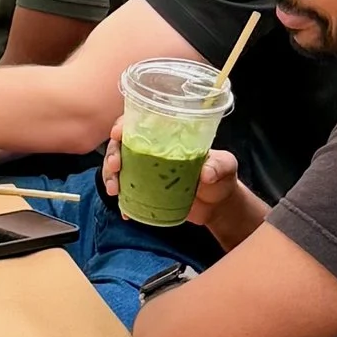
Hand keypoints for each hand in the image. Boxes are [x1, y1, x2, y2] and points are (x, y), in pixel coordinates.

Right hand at [103, 131, 242, 233]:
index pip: (138, 124)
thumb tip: (206, 173)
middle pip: (121, 146)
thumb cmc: (221, 176)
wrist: (219, 205)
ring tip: (115, 191)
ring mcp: (147, 173)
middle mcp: (152, 152)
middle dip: (111, 154)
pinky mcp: (146, 193)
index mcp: (167, 138)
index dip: (123, 125)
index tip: (117, 133)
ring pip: (119, 170)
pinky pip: (127, 195)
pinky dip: (123, 204)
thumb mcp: (225, 166)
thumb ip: (219, 166)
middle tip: (115, 166)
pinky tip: (124, 212)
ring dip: (110, 178)